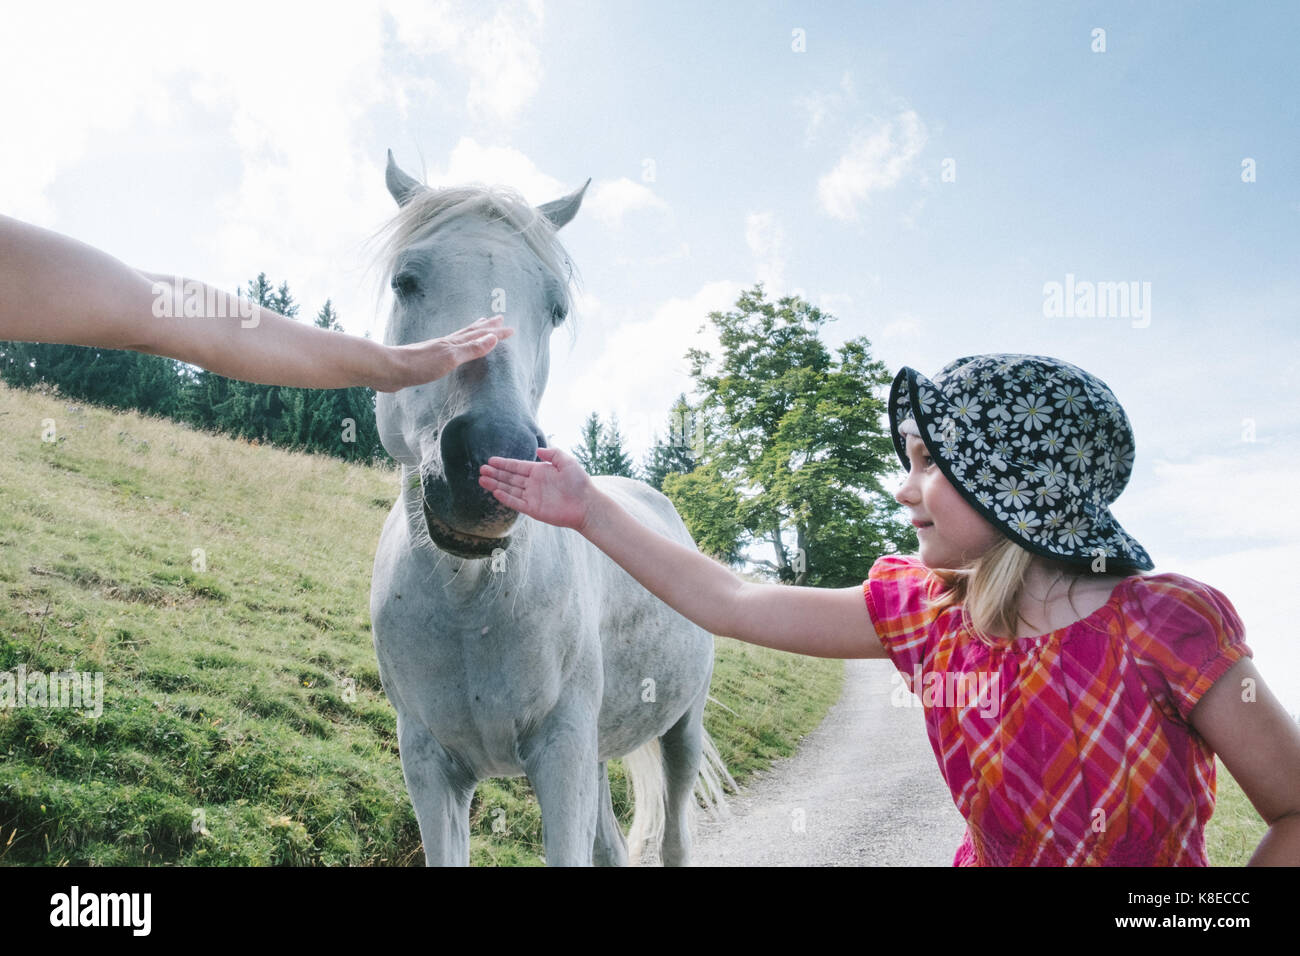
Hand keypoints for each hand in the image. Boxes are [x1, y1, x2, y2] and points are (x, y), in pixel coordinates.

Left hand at [377, 315, 514, 391]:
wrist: (389, 369)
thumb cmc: (419, 365)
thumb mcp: (450, 358)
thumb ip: (471, 349)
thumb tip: (493, 338)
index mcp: (453, 344)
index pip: (480, 336)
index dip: (496, 333)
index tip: (511, 328)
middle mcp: (447, 344)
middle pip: (471, 332)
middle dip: (486, 327)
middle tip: (499, 318)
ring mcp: (437, 350)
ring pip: (461, 338)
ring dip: (473, 333)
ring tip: (479, 327)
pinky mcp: (428, 360)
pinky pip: (451, 350)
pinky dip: (459, 345)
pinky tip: (454, 349)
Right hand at [478, 447, 593, 530]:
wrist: (587, 504)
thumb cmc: (579, 482)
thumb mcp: (567, 462)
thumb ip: (553, 454)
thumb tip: (538, 449)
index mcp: (540, 471)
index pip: (517, 466)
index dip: (504, 464)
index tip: (490, 460)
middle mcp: (533, 484)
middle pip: (510, 478)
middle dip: (495, 473)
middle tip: (481, 469)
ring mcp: (532, 497)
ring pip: (510, 489)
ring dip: (496, 485)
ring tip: (481, 480)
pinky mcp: (533, 509)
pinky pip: (516, 503)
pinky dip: (506, 498)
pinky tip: (495, 492)